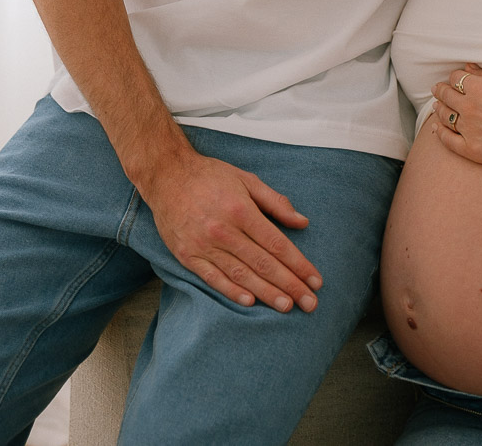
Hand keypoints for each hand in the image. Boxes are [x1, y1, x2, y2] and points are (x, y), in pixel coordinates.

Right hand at [142, 145, 321, 311]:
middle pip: (263, 263)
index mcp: (241, 210)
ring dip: (266, 293)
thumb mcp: (247, 180)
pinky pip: (213, 278)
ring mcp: (204, 245)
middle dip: (289, 285)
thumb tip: (302, 222)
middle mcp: (223, 230)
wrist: (166, 175)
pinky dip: (231, 291)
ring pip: (241, 275)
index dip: (298, 264)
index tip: (315, 280)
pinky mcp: (187, 256)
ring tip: (287, 307)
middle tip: (310, 303)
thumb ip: (275, 202)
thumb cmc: (210, 176)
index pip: (276, 244)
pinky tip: (250, 302)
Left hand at [430, 63, 481, 179]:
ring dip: (439, 109)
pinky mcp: (471, 150)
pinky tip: (437, 128)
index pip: (456, 78)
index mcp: (480, 88)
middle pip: (446, 95)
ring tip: (438, 106)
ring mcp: (469, 130)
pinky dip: (440, 132)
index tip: (455, 79)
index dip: (455, 77)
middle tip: (438, 89)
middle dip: (441, 90)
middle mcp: (471, 107)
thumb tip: (467, 67)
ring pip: (445, 115)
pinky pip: (447, 140)